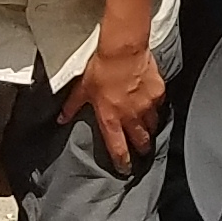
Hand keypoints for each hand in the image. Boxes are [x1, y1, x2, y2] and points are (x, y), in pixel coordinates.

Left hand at [63, 39, 169, 171]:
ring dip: (150, 129)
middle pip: (141, 141)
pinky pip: (160, 105)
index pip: (118, 148)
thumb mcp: (82, 88)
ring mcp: (147, 106)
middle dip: (142, 149)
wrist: (123, 51)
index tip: (125, 169)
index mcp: (111, 119)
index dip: (122, 161)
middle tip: (142, 151)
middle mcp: (131, 117)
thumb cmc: (101, 69)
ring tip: (148, 129)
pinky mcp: (158, 93)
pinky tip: (153, 104)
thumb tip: (61, 118)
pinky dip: (156, 107)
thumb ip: (72, 106)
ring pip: (153, 125)